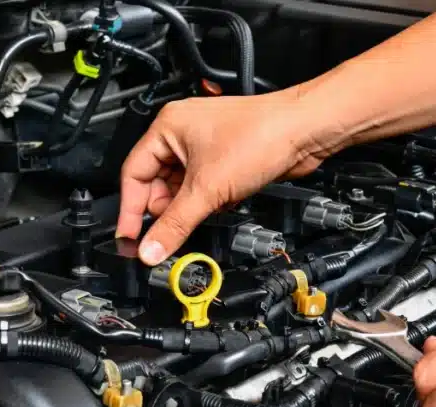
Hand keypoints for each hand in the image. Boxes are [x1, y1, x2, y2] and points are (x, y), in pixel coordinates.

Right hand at [116, 91, 335, 264]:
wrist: (305, 130)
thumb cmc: (262, 134)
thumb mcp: (208, 188)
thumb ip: (175, 223)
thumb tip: (150, 249)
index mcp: (167, 127)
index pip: (134, 173)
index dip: (131, 209)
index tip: (130, 238)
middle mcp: (182, 134)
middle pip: (157, 184)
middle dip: (165, 210)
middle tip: (168, 233)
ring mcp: (204, 147)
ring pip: (182, 189)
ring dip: (190, 207)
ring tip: (202, 214)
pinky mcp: (224, 160)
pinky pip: (203, 188)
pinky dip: (208, 201)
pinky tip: (221, 204)